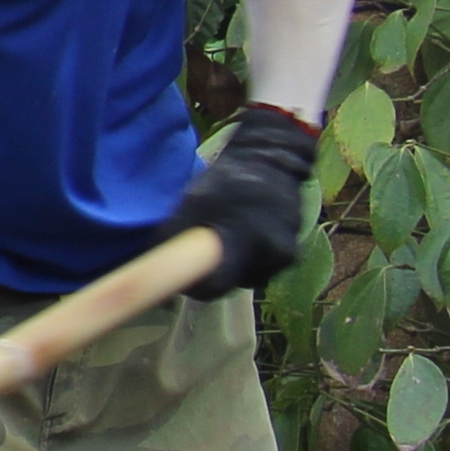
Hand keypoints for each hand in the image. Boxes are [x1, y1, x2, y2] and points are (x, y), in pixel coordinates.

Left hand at [167, 104, 319, 297]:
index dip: (195, 287)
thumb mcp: (191, 203)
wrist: (270, 163)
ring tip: (230, 234)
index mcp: (244, 239)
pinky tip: (246, 234)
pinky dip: (250, 258)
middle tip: (207, 246)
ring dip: (234, 265)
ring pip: (247, 278)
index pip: (215, 287)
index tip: (186, 276)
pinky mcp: (293, 255)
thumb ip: (173, 237)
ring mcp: (285, 256)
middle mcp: (270, 253)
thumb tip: (156, 270)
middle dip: (216, 272)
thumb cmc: (226, 183)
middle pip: (231, 284)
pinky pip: (261, 270)